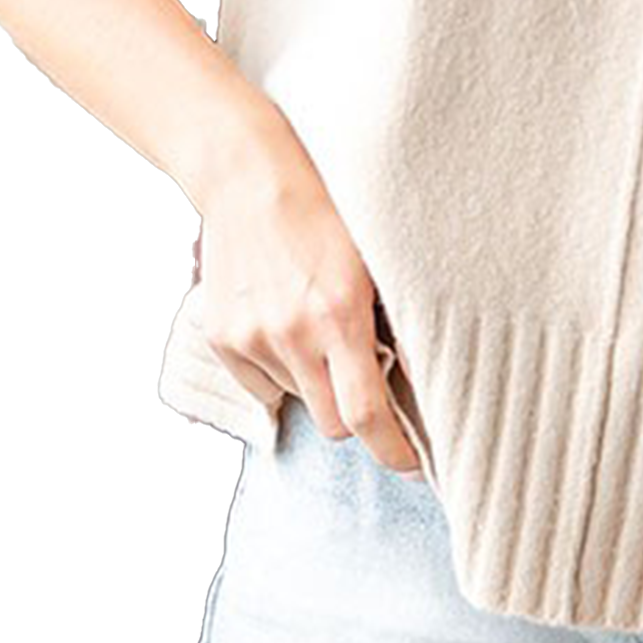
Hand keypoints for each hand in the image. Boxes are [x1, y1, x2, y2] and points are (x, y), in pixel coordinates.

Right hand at [191, 120, 425, 476]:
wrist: (247, 177)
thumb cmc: (324, 210)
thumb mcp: (374, 260)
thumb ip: (394, 319)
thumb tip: (420, 378)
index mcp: (340, 315)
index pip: (367, 415)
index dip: (394, 451)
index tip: (412, 465)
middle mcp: (293, 334)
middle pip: (334, 423)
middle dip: (355, 413)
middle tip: (364, 380)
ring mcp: (252, 338)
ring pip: (299, 399)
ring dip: (314, 381)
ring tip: (315, 325)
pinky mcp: (222, 337)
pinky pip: (261, 383)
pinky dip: (278, 368)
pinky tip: (282, 321)